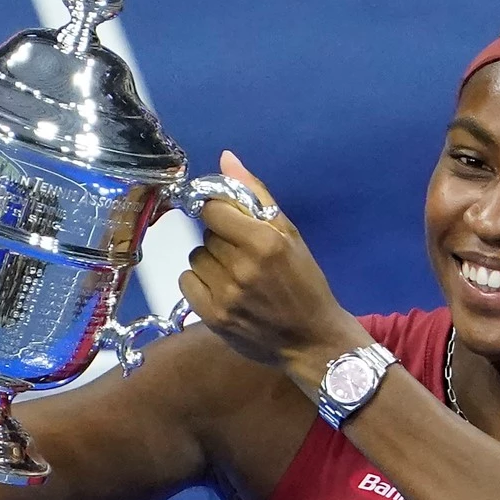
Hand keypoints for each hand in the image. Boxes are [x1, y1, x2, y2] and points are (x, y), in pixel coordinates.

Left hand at [179, 150, 363, 369]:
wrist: (312, 340)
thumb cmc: (305, 284)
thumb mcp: (290, 235)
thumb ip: (256, 195)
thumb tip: (225, 159)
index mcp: (265, 241)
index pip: (214, 209)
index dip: (221, 213)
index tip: (232, 223)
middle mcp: (242, 267)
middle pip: (207, 235)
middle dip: (223, 240)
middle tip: (245, 256)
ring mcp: (225, 294)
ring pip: (196, 257)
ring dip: (211, 262)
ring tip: (235, 275)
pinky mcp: (212, 317)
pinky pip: (187, 281)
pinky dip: (201, 283)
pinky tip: (223, 290)